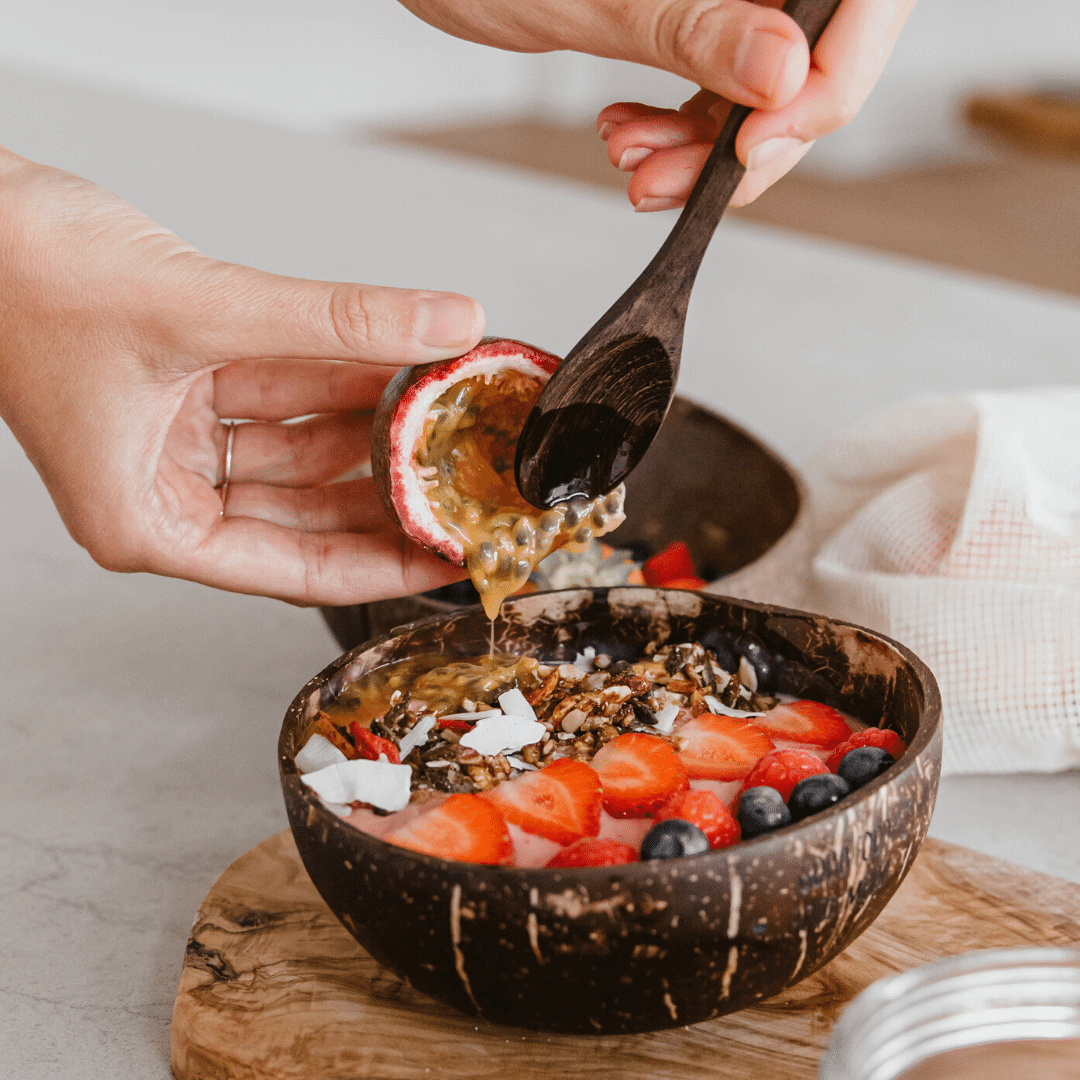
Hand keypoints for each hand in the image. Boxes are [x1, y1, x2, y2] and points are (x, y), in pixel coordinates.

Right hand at [0, 148, 482, 604]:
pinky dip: (331, 382)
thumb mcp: (202, 305)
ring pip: (297, 454)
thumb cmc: (19, 273)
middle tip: (459, 486)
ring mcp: (174, 441)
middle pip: (304, 518)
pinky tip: (392, 369)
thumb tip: (443, 325)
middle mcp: (161, 492)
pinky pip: (278, 399)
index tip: (445, 556)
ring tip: (441, 420)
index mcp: (145, 522)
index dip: (381, 565)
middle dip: (383, 493)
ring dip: (365, 428)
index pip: (295, 569)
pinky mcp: (184, 390)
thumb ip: (336, 319)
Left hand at [400, 0, 916, 208]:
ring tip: (635, 165)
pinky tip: (633, 142)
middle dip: (749, 139)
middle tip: (677, 181)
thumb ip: (693, 29)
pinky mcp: (706, 18)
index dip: (825, 86)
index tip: (753, 147)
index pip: (862, 4)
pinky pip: (725, 91)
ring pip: (771, 88)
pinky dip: (683, 136)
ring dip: (706, 150)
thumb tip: (783, 72)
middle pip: (819, 57)